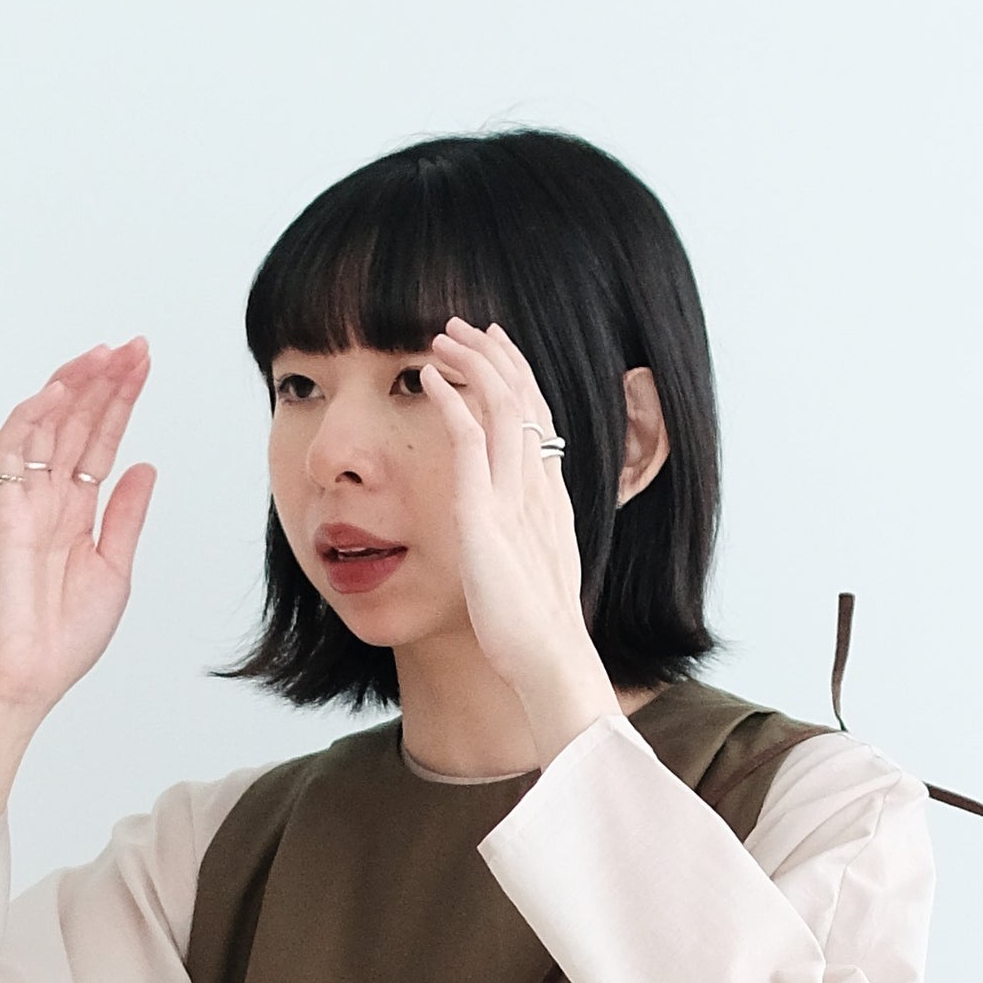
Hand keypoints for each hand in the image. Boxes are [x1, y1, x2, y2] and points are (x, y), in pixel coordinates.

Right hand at [0, 341, 154, 716]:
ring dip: (73, 388)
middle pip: (76, 424)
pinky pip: (9, 454)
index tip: (142, 365)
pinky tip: (59, 393)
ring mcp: (24, 502)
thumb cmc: (64, 636)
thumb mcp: (115, 567)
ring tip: (104, 356)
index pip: (99, 440)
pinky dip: (30, 419)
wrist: (29, 678)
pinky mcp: (4, 513)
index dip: (120, 401)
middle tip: (133, 347)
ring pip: (45, 427)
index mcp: (76, 510)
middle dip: (104, 382)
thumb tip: (144, 466)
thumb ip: (125, 514)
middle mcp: (49, 498)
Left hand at [416, 323, 615, 757]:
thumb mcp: (531, 570)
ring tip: (442, 336)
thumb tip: (508, 529)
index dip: (517, 377)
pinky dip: (452, 403)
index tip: (496, 347)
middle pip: (524, 398)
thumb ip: (522, 539)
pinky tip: (432, 379)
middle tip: (465, 324)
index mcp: (550, 498)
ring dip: (472, 364)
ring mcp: (516, 496)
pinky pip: (471, 441)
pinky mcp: (486, 514)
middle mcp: (539, 487)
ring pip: (501, 406)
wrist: (548, 658)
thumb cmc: (535, 629)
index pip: (537, 418)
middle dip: (495, 355)